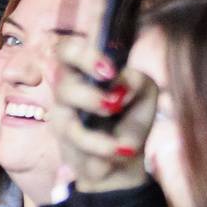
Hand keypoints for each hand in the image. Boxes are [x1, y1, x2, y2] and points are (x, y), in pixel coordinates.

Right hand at [47, 38, 156, 192]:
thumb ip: (136, 80)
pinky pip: (77, 146)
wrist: (125, 156)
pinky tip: (121, 152)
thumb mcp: (145, 92)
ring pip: (67, 123)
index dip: (83, 57)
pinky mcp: (64, 144)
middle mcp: (67, 90)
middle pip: (61, 84)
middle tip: (114, 106)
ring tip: (125, 145)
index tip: (110, 71)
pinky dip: (102, 150)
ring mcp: (62, 117)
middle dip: (89, 97)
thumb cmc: (131, 116)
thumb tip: (119, 87)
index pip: (68, 51)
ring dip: (96, 136)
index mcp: (84, 70)